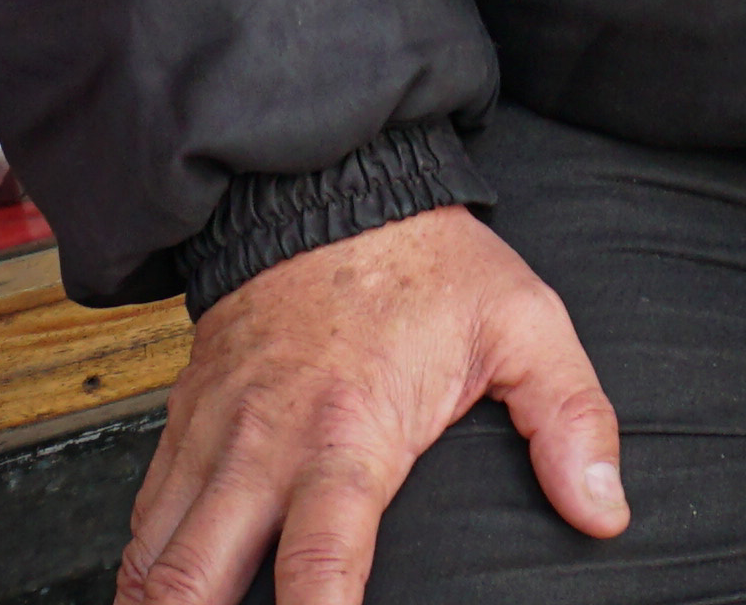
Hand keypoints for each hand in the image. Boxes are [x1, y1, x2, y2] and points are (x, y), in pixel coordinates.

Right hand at [123, 205, 624, 604]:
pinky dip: (142, 569)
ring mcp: (213, 434)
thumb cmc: (422, 260)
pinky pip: (144, 514)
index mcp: (347, 434)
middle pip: (196, 579)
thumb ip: (570, 420)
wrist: (324, 182)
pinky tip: (155, 600)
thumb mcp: (522, 323)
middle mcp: (263, 445)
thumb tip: (603, 510)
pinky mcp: (184, 420)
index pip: (317, 569)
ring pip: (153, 555)